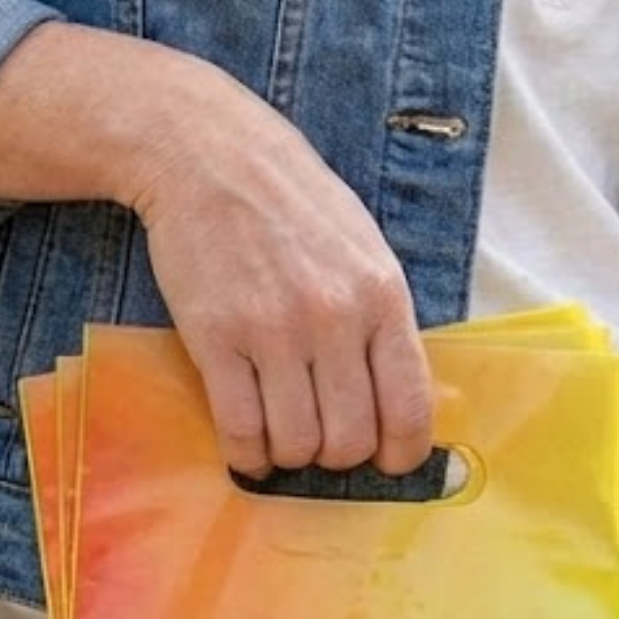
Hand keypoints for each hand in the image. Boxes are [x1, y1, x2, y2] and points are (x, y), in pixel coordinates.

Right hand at [131, 54, 435, 478]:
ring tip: (282, 438)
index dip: (402, 453)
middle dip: (338, 457)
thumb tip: (396, 400)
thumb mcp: (366, 249)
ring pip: (296, 443)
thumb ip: (384, 320)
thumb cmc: (293, 203)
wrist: (209, 157)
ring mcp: (272, 331)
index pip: (410, 407)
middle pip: (350, 438)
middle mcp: (334, 319)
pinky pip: (239, 429)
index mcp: (382, 297)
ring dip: (291, 456)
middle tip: (322, 442)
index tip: (387, 461)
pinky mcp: (215, 338)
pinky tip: (247, 448)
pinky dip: (246, 455)